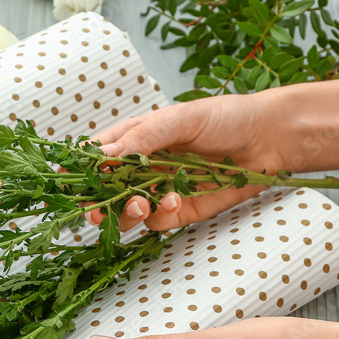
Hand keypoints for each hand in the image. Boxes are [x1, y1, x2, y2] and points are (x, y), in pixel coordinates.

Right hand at [87, 91, 287, 231]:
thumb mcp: (180, 119)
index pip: (95, 156)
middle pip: (103, 192)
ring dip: (126, 213)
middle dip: (95, 203)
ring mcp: (157, 191)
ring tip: (141, 204)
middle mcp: (139, 168)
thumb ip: (141, 139)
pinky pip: (156, 221)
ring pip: (125, 212)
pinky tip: (175, 199)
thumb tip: (103, 155)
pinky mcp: (178, 210)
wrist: (270, 138)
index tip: (68, 180)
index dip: (79, 169)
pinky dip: (160, 215)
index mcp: (133, 139)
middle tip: (94, 211)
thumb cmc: (225, 117)